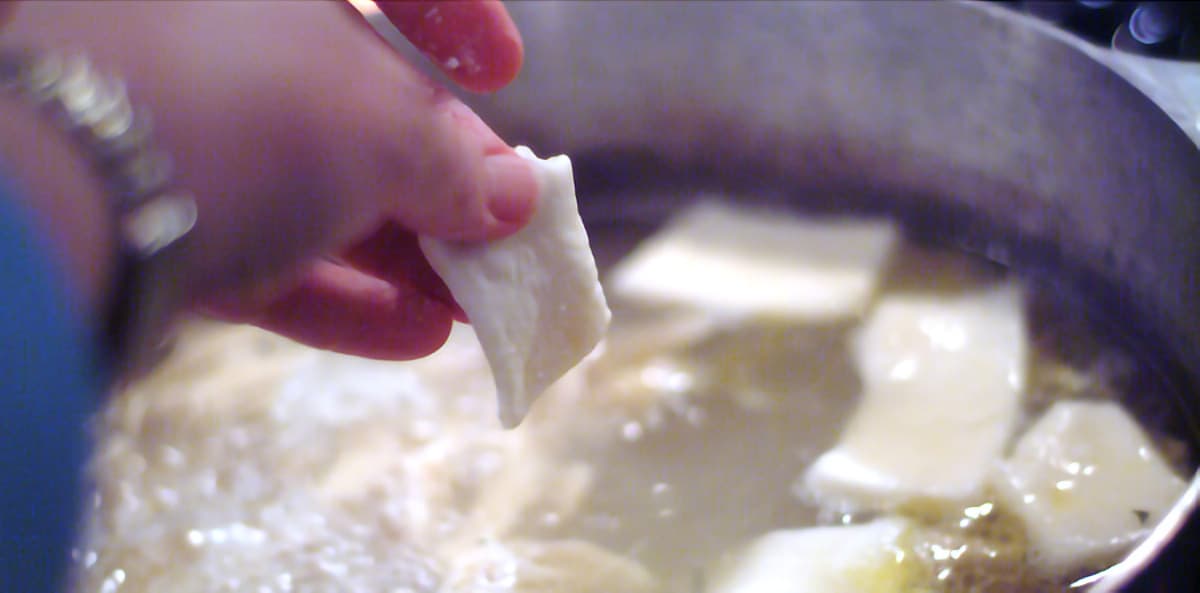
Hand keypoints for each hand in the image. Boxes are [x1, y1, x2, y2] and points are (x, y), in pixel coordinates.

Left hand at [0, 0, 537, 360]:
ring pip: (306, 186)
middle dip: (439, 179)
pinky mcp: (142, 216)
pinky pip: (257, 247)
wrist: (59, 203)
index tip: (506, 71)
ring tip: (475, 307)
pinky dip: (337, 292)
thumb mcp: (382, 129)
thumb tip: (515, 201)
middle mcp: (215, 31)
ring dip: (401, 254)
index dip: (456, 15)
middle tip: (502, 240)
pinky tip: (413, 336)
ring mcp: (172, 126)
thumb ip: (455, 166)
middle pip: (351, 101)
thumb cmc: (248, 111)